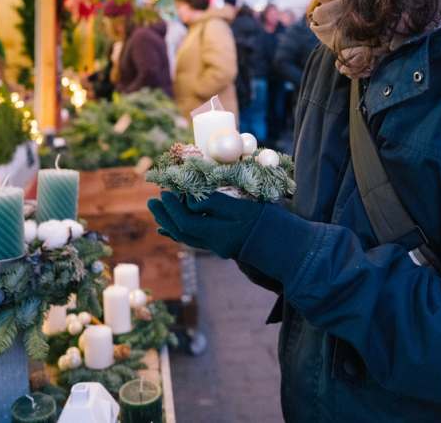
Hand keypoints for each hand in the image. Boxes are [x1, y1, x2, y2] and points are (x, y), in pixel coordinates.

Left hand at [148, 190, 264, 259]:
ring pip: (187, 238)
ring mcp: (219, 247)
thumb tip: (192, 200)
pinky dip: (181, 233)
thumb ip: (215, 203)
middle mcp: (214, 245)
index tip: (165, 192)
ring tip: (159, 212)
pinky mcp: (224, 245)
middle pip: (183, 232)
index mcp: (218, 235)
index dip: (173, 207)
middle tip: (153, 201)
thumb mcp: (242, 208)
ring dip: (171, 223)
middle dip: (167, 216)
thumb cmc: (267, 223)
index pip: (187, 222)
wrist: (286, 246)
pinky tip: (170, 231)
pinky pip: (196, 241)